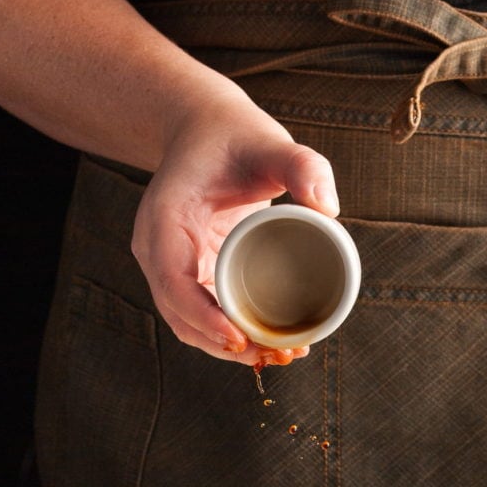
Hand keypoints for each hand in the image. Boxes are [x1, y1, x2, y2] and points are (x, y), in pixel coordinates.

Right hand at [131, 89, 340, 366]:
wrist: (206, 130)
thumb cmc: (233, 136)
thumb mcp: (269, 142)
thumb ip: (302, 165)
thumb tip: (329, 209)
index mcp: (164, 220)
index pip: (174, 282)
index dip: (203, 317)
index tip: (239, 339)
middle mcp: (158, 250)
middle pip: (181, 316)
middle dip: (225, 344)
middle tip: (278, 354)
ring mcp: (171, 267)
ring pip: (191, 325)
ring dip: (230, 349)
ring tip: (282, 356)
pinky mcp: (190, 276)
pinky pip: (204, 316)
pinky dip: (231, 337)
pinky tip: (269, 346)